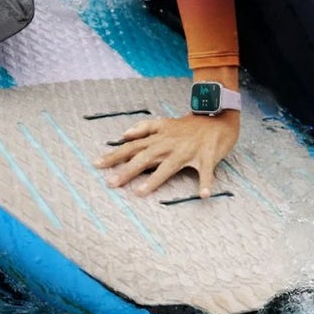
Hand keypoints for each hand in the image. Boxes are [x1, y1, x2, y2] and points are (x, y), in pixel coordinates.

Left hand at [94, 110, 240, 199]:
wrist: (217, 118)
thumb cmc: (189, 126)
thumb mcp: (165, 123)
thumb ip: (144, 128)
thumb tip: (124, 134)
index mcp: (160, 138)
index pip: (133, 146)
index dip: (115, 155)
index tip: (96, 164)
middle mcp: (170, 144)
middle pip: (145, 157)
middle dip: (127, 170)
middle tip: (111, 183)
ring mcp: (188, 150)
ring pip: (169, 166)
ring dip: (154, 180)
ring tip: (140, 192)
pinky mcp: (207, 156)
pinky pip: (206, 171)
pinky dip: (206, 182)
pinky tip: (203, 195)